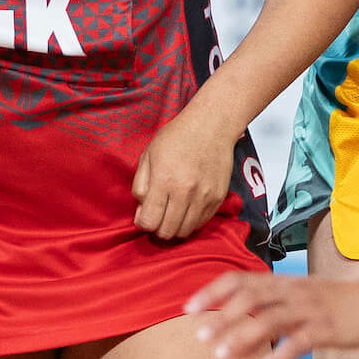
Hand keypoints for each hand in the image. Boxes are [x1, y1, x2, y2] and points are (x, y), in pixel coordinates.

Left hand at [133, 106, 236, 240]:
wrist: (211, 126)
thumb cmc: (176, 137)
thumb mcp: (148, 156)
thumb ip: (140, 186)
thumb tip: (141, 212)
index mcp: (164, 180)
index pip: (149, 221)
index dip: (142, 222)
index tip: (144, 214)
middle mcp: (185, 192)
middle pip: (167, 232)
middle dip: (157, 228)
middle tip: (158, 215)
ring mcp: (204, 197)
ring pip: (185, 231)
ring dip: (175, 227)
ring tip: (172, 213)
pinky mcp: (218, 198)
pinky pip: (201, 223)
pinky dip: (191, 221)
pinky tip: (186, 208)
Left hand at [185, 269, 358, 358]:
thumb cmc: (334, 301)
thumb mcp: (299, 293)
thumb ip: (271, 301)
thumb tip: (236, 316)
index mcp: (283, 283)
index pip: (240, 279)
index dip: (212, 292)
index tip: (188, 307)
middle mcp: (292, 292)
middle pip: (250, 299)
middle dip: (221, 317)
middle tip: (199, 336)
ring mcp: (309, 310)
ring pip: (270, 320)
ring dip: (242, 337)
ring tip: (220, 356)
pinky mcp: (326, 330)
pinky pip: (297, 343)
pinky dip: (276, 357)